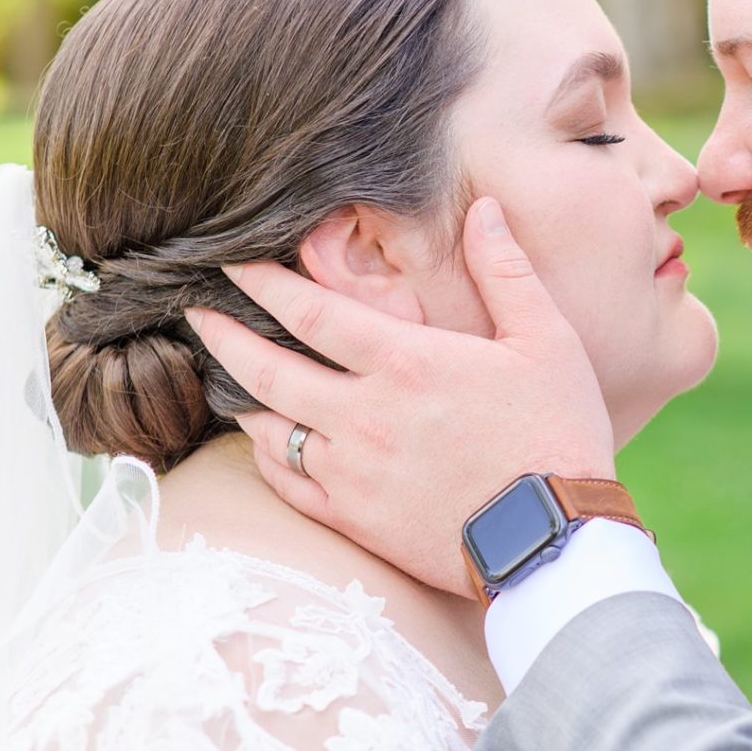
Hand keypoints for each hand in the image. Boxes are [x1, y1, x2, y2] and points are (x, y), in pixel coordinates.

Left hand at [188, 199, 616, 595]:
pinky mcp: (355, 520)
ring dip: (241, 397)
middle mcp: (364, 415)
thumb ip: (507, 271)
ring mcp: (352, 472)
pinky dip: (266, 458)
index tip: (231, 261)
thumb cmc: (557, 436)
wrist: (554, 541)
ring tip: (225, 376)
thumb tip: (487, 209)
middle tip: (194, 312)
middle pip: (267, 368)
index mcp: (405, 363)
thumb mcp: (547, 341)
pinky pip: (288, 484)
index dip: (262, 282)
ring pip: (269, 429)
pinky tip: (262, 444)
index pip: (310, 312)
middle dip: (223, 334)